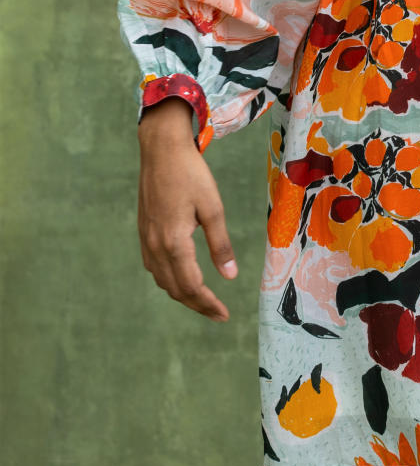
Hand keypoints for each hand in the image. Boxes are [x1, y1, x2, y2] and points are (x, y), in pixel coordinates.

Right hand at [137, 99, 238, 322]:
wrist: (160, 150)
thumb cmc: (190, 174)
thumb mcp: (212, 207)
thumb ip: (220, 244)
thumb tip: (229, 277)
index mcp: (174, 242)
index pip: (191, 286)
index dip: (208, 304)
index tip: (224, 315)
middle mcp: (155, 246)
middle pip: (175, 289)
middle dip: (197, 304)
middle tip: (218, 314)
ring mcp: (146, 239)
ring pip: (162, 280)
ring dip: (182, 294)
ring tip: (203, 300)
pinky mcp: (143, 231)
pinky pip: (154, 267)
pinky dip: (169, 279)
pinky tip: (181, 276)